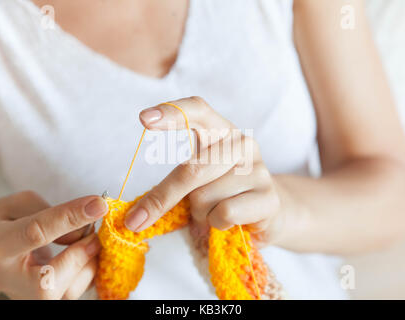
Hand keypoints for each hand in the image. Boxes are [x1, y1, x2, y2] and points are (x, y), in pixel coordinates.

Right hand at [0, 191, 107, 298]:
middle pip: (52, 276)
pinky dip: (87, 268)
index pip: (37, 233)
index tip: (99, 204)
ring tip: (82, 239)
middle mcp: (10, 279)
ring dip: (88, 258)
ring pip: (70, 289)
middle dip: (82, 249)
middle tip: (92, 227)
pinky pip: (77, 290)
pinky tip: (81, 253)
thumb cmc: (0, 228)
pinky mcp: (47, 303)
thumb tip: (83, 232)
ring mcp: (28, 298)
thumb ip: (50, 211)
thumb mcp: (15, 205)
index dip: (71, 217)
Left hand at [124, 97, 283, 245]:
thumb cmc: (221, 193)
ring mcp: (259, 169)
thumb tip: (135, 216)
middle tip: (137, 220)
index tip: (144, 119)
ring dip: (199, 214)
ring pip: (205, 197)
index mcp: (220, 130)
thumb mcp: (197, 180)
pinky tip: (230, 222)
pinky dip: (216, 224)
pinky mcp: (269, 197)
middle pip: (192, 168)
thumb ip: (173, 184)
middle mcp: (242, 142)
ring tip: (213, 214)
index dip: (172, 112)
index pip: (197, 110)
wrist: (265, 212)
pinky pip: (225, 213)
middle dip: (163, 197)